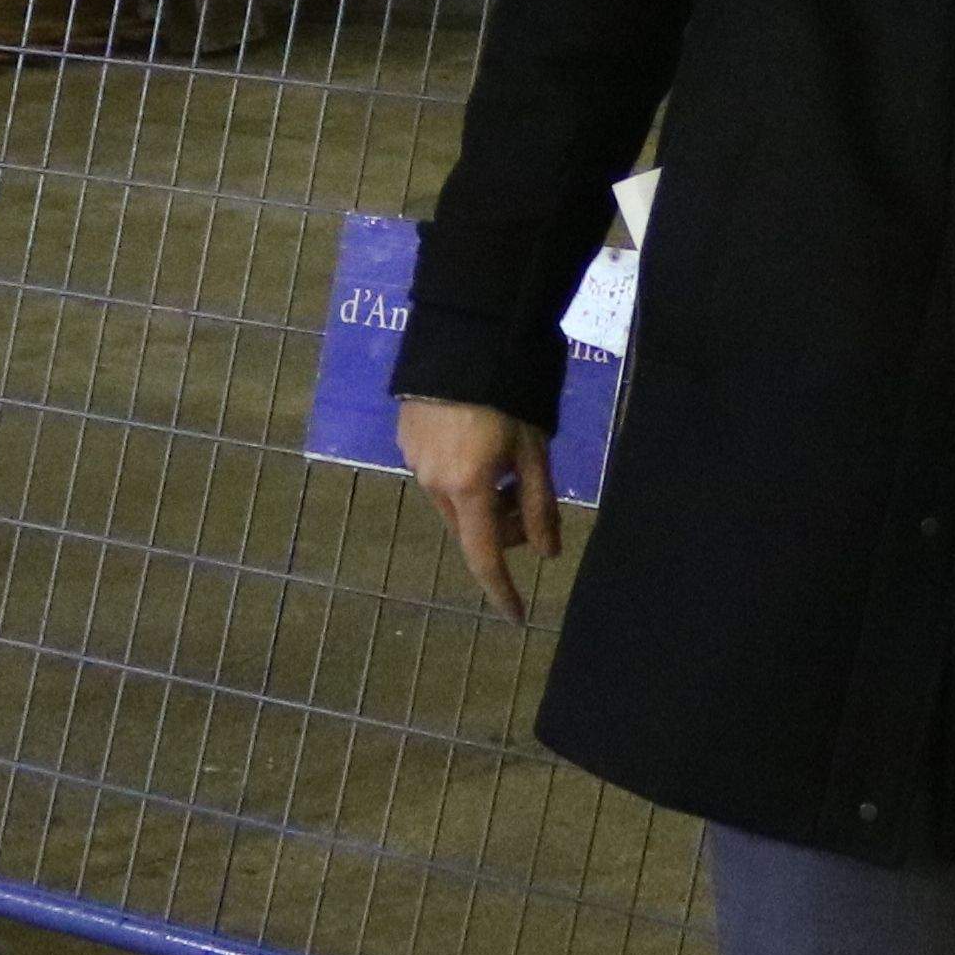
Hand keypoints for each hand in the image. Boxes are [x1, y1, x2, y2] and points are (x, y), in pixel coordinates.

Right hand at [397, 397, 564, 619]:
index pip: (484, 557)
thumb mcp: (535, 451)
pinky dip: (463, 474)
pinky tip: (478, 438)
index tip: (516, 616)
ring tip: (506, 459)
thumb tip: (548, 553)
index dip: (501, 590)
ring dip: (483, 499)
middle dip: (503, 526)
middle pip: (471, 528)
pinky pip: (439, 473)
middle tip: (530, 495)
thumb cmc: (509, 396)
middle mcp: (434, 482)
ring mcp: (415, 461)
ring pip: (455, 501)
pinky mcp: (406, 438)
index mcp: (469, 489)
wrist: (464, 338)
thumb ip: (542, 505)